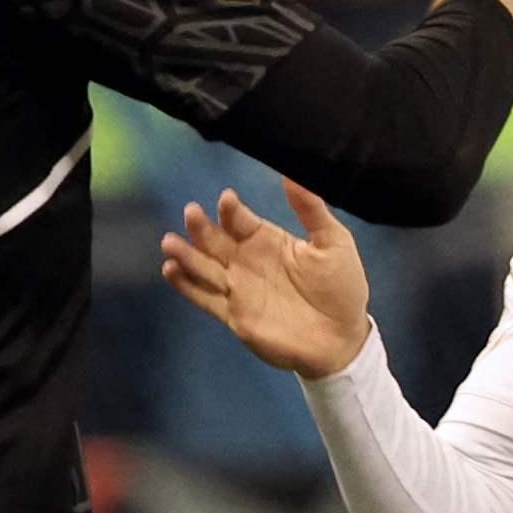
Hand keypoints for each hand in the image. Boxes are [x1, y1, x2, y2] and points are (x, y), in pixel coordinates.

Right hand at [155, 186, 370, 381]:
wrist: (342, 338)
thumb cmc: (342, 288)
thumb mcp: (333, 243)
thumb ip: (311, 210)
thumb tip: (292, 174)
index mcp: (268, 240)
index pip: (241, 220)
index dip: (231, 210)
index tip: (227, 200)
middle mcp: (248, 261)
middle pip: (216, 240)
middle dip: (202, 227)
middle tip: (191, 212)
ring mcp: (239, 288)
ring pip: (204, 267)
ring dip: (186, 254)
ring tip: (170, 241)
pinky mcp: (235, 315)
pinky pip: (204, 298)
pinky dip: (186, 285)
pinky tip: (170, 270)